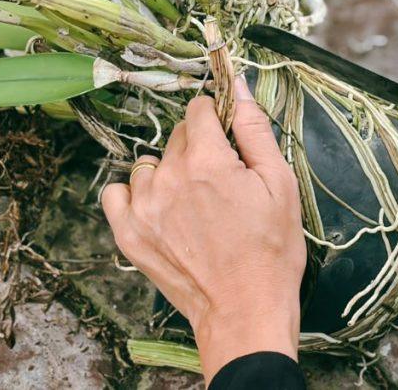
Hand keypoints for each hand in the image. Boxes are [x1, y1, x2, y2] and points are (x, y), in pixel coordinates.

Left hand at [101, 77, 304, 382]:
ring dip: (169, 172)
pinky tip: (161, 209)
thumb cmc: (271, 249)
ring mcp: (143, 207)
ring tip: (194, 202)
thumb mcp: (280, 183)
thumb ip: (255, 130)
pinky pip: (117, 192)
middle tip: (222, 181)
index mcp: (208, 160)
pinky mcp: (128, 234)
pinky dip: (136, 195)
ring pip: (150, 163)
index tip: (229, 141)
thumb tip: (239, 86)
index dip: (218, 119)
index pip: (198, 109)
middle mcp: (168, 177)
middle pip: (177, 136)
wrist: (245, 311)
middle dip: (200, 147)